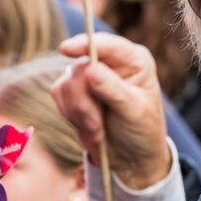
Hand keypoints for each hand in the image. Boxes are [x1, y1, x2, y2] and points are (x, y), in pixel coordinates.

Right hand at [51, 34, 170, 189]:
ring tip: (98, 131)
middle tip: (96, 126)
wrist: (131, 157)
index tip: (65, 49)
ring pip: (65, 84)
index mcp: (132, 60)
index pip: (105, 44)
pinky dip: (71, 116)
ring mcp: (90, 75)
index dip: (83, 44)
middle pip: (79, 69)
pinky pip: (59, 95)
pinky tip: (89, 128)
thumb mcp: (134, 111)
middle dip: (84, 103)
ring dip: (79, 113)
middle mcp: (110, 62)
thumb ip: (113, 89)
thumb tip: (91, 69)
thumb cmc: (142, 130)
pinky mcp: (75, 90)